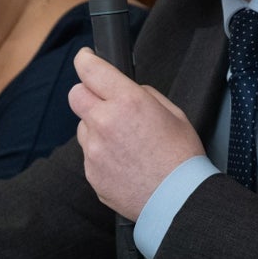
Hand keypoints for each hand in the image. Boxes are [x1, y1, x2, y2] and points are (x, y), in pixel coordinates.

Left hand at [68, 48, 204, 219]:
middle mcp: (104, 122)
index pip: (90, 70)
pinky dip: (102, 154)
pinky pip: (90, 154)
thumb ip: (144, 95)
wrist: (178, 200)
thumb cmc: (181, 157)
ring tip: (125, 143)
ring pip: (83, 127)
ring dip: (96, 128)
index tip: (86, 58)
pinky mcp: (91, 173)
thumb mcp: (173, 112)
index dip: (85, 60)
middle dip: (88, 94)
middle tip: (105, 102)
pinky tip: (125, 163)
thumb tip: (128, 90)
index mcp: (127, 102)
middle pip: (76, 95)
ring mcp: (94, 150)